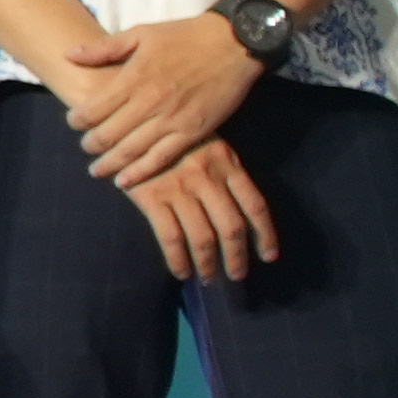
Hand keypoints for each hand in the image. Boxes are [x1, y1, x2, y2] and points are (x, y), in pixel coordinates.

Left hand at [59, 12, 264, 192]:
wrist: (234, 43)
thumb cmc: (185, 35)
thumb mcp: (141, 33)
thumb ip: (103, 48)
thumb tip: (69, 54)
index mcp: (134, 77)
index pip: (93, 108)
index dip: (77, 120)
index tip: (73, 122)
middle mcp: (149, 102)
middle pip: (108, 134)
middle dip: (90, 144)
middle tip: (85, 147)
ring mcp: (172, 119)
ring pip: (131, 150)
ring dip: (109, 163)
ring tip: (96, 170)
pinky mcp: (193, 132)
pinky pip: (161, 158)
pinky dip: (140, 172)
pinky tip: (125, 181)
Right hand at [123, 140, 277, 283]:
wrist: (128, 119)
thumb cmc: (173, 135)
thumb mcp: (208, 144)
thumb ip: (224, 173)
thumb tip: (242, 216)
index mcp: (227, 163)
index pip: (255, 205)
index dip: (265, 234)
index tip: (268, 256)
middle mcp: (207, 177)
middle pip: (230, 226)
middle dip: (236, 257)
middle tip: (236, 275)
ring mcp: (179, 187)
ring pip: (202, 237)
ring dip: (208, 264)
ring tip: (209, 278)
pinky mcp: (152, 197)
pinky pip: (170, 237)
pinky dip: (178, 260)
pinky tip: (181, 272)